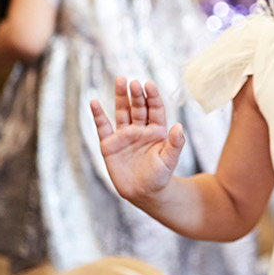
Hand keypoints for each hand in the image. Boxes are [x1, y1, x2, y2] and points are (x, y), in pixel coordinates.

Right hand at [90, 77, 184, 202]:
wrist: (143, 193)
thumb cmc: (160, 176)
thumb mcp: (169, 160)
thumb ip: (174, 144)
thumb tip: (179, 127)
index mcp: (157, 130)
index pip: (155, 109)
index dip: (152, 96)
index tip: (149, 84)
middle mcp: (140, 129)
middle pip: (138, 107)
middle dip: (136, 94)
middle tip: (133, 81)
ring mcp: (124, 135)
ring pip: (122, 112)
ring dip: (121, 97)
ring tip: (120, 80)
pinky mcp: (110, 144)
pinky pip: (103, 127)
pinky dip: (98, 115)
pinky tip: (94, 102)